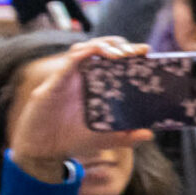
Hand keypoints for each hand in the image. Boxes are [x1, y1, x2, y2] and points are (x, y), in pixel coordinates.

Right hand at [6, 36, 151, 179]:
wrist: (46, 150)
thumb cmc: (73, 140)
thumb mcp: (106, 139)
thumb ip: (127, 136)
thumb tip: (149, 134)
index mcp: (98, 85)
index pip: (115, 61)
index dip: (130, 53)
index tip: (146, 51)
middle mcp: (84, 77)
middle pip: (101, 48)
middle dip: (119, 44)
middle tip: (135, 51)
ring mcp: (69, 77)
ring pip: (85, 48)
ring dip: (103, 44)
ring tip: (120, 53)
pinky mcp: (56, 81)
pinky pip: (69, 61)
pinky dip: (83, 53)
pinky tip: (96, 52)